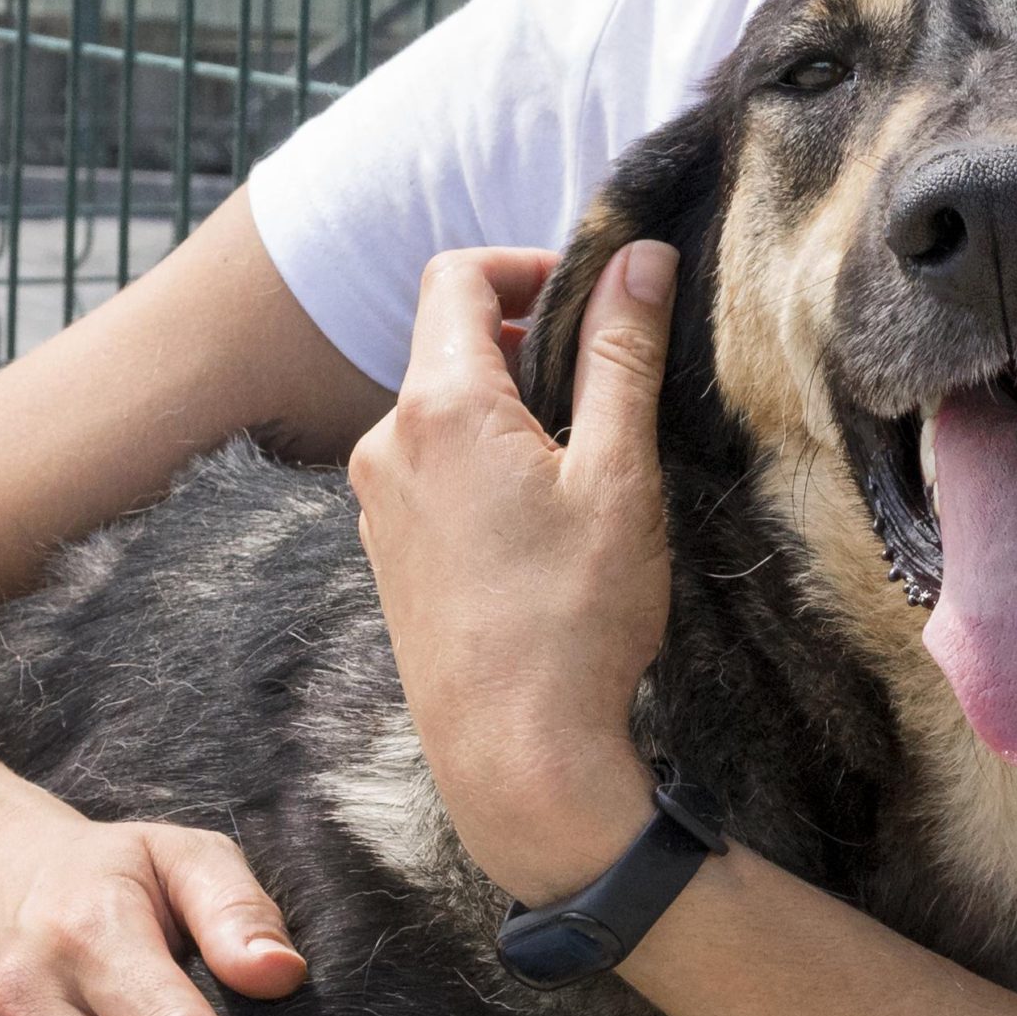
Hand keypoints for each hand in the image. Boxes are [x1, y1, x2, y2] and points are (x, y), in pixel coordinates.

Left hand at [349, 242, 675, 900]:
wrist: (514, 758)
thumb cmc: (573, 622)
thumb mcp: (616, 475)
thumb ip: (621, 355)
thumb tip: (638, 257)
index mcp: (437, 407)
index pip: (456, 274)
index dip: (528, 265)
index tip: (591, 299)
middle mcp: (386, 446)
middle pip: (449, 346)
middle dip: (529, 345)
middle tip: (606, 390)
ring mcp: (378, 506)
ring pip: (443, 416)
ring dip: (509, 414)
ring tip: (583, 471)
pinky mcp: (388, 557)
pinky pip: (433, 476)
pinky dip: (484, 470)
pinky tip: (542, 531)